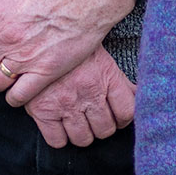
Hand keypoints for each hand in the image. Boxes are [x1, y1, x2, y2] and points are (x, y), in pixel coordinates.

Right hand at [7, 47, 134, 148]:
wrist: (38, 33)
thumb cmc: (70, 44)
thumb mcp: (99, 56)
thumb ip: (118, 79)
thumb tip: (138, 95)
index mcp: (106, 77)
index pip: (126, 113)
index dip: (122, 119)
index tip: (116, 116)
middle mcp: (88, 93)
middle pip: (105, 130)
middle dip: (101, 127)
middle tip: (94, 118)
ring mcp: (65, 103)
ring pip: (83, 139)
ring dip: (82, 134)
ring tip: (77, 122)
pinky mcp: (42, 111)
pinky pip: (57, 141)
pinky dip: (60, 138)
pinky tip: (59, 125)